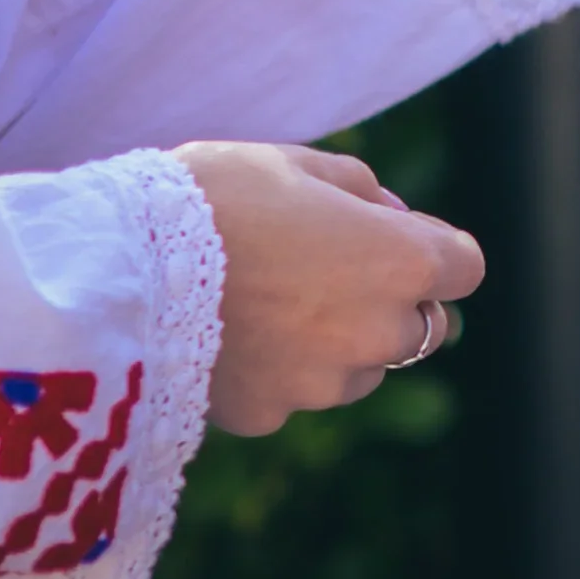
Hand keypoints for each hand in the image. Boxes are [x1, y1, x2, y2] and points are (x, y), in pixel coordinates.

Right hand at [182, 142, 485, 437]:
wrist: (116, 268)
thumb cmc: (210, 198)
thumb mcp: (294, 165)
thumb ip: (361, 192)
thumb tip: (394, 220)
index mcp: (400, 261)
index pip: (463, 268)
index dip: (431, 252)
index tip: (390, 241)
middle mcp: (377, 330)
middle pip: (416, 328)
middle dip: (384, 305)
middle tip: (317, 274)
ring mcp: (324, 380)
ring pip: (358, 371)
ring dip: (335, 348)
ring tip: (263, 308)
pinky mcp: (269, 413)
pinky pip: (291, 395)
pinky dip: (274, 375)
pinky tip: (225, 340)